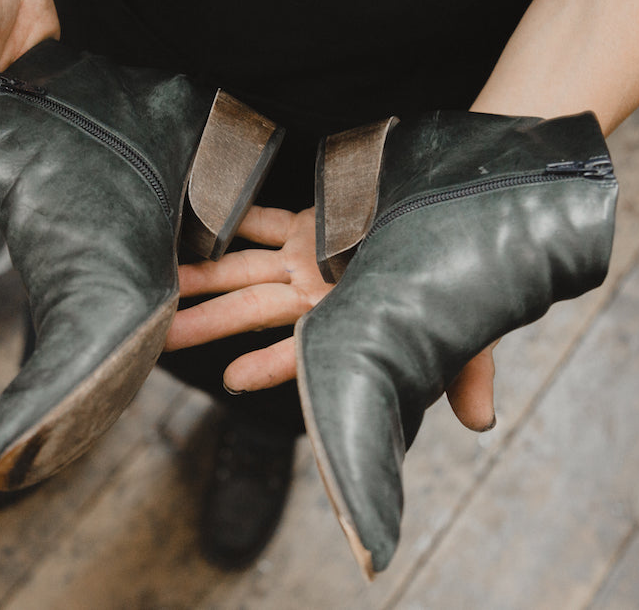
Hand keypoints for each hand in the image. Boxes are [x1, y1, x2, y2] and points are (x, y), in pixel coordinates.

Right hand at [0, 0, 59, 144]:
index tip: (13, 114)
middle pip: (6, 144)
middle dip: (26, 131)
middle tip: (38, 99)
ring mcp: (9, 103)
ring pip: (35, 132)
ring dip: (50, 118)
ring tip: (51, 90)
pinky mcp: (36, 93)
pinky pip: (57, 111)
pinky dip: (66, 103)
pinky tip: (65, 87)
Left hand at [166, 205, 496, 431]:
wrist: (452, 212)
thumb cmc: (458, 276)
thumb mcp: (469, 331)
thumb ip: (467, 374)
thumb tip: (481, 425)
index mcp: (347, 325)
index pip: (304, 352)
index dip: (273, 365)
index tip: (233, 379)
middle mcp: (316, 296)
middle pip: (250, 311)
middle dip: (206, 325)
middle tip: (157, 341)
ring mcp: (305, 260)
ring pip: (242, 270)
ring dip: (201, 278)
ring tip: (161, 286)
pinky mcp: (305, 226)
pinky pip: (259, 222)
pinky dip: (230, 221)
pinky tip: (192, 226)